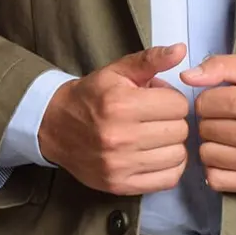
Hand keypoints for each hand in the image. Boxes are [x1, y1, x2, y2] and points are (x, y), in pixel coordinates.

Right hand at [37, 42, 190, 193]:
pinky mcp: (120, 185)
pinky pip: (168, 179)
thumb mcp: (118, 71)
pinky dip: (169, 167)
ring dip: (172, 145)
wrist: (55, 126)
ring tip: (155, 137)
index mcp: (121, 104)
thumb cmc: (92, 96)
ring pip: (178, 155)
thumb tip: (180, 50)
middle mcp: (120, 136)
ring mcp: (119, 164)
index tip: (158, 101)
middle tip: (155, 119)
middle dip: (172, 121)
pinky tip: (156, 155)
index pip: (178, 105)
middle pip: (180, 130)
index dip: (171, 99)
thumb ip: (151, 59)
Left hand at [179, 53, 235, 192]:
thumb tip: (187, 77)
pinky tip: (229, 156)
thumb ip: (223, 67)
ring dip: (213, 144)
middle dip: (212, 120)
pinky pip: (218, 181)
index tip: (225, 99)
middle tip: (230, 117)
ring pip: (207, 155)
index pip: (204, 103)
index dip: (210, 98)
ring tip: (230, 135)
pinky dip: (217, 168)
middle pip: (204, 129)